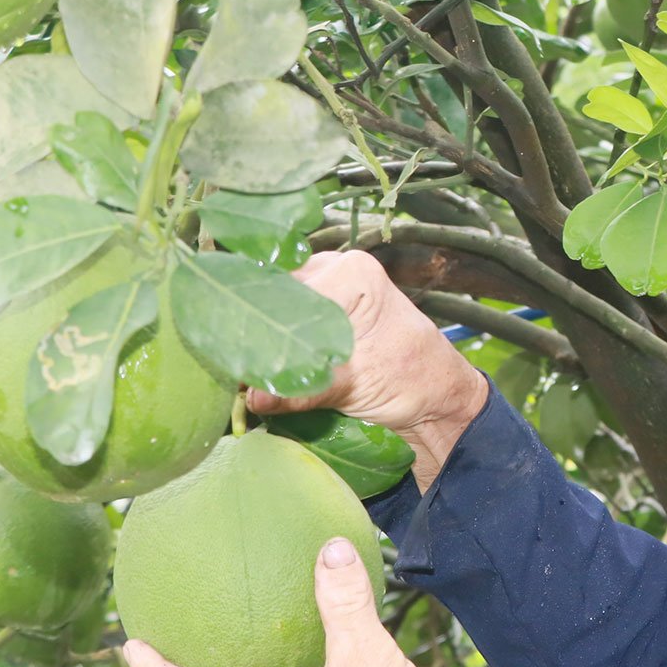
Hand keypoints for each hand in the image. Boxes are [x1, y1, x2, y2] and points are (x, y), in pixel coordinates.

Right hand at [244, 250, 487, 489]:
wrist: (436, 398)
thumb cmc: (412, 381)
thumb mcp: (356, 386)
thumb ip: (303, 389)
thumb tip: (252, 398)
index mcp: (352, 273)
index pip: (285, 292)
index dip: (258, 324)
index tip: (237, 360)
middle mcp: (334, 267)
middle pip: (272, 290)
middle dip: (251, 327)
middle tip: (230, 365)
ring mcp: (324, 284)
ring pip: (271, 302)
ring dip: (255, 334)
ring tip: (237, 367)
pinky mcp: (318, 307)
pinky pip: (280, 314)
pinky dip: (267, 339)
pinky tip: (252, 362)